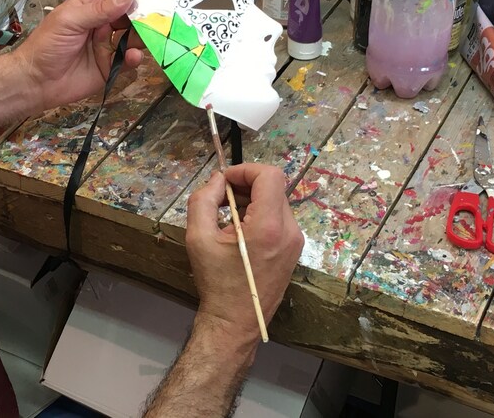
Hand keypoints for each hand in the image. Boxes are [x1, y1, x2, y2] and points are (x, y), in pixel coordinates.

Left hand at [15, 0, 143, 113]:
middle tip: (157, 14)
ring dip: (142, 35)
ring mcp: (107, 45)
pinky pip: (128, 60)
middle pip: (128, 13)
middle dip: (142, 13)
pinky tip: (133, 56)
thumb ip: (100, 9)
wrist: (36, 82)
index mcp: (89, 5)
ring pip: (133, 36)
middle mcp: (102, 23)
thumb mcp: (71, 20)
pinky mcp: (110, 66)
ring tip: (146, 36)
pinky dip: (134, 57)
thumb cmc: (47, 44)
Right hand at [185, 164, 303, 344]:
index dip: (245, 170)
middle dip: (245, 186)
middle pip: (273, 187)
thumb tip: (217, 181)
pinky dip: (259, 215)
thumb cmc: (216, 281)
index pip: (269, 176)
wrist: (235, 321)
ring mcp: (295, 241)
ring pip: (276, 201)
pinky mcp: (294, 250)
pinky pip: (278, 218)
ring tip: (227, 219)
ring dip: (251, 200)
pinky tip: (239, 233)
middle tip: (220, 200)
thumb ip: (203, 200)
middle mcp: (289, 230)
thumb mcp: (198, 237)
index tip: (223, 182)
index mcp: (268, 226)